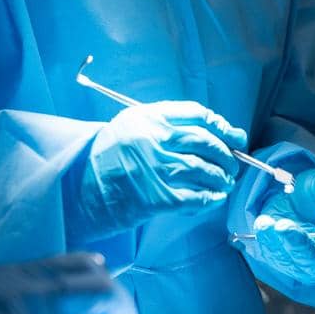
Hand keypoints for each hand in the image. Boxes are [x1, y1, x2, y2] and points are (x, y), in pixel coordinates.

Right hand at [74, 101, 247, 236]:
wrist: (80, 190)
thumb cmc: (106, 158)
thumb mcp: (129, 127)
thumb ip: (162, 125)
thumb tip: (209, 134)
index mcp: (148, 118)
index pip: (197, 115)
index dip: (221, 126)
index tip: (234, 136)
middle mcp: (153, 139)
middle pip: (205, 142)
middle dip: (226, 154)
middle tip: (232, 164)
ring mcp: (156, 169)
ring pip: (204, 170)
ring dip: (221, 178)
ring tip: (224, 182)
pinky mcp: (156, 197)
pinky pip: (194, 197)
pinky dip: (210, 199)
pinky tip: (215, 199)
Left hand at [240, 170, 314, 284]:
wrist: (297, 197)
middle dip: (298, 247)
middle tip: (284, 227)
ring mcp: (305, 266)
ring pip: (291, 263)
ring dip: (277, 244)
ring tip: (267, 223)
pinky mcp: (283, 261)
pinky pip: (273, 257)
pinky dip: (266, 242)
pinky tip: (263, 223)